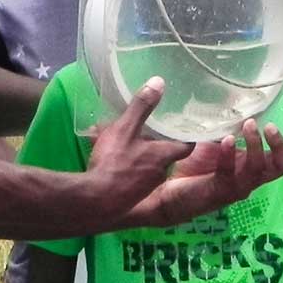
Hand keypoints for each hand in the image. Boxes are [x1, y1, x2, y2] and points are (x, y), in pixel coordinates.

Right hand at [85, 77, 193, 218]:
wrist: (95, 200)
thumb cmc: (115, 162)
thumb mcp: (126, 128)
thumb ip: (142, 107)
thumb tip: (159, 82)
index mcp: (164, 155)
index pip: (187, 145)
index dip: (187, 135)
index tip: (186, 126)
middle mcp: (160, 172)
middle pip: (166, 155)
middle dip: (160, 144)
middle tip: (153, 130)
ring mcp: (146, 187)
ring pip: (148, 165)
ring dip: (142, 155)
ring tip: (129, 142)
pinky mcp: (131, 196)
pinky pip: (133, 176)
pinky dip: (129, 167)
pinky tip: (114, 160)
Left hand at [124, 118, 282, 227]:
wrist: (162, 191)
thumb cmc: (190, 165)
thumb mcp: (212, 140)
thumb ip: (224, 125)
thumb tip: (229, 98)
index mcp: (252, 167)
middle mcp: (249, 179)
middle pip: (281, 167)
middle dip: (280, 145)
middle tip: (268, 126)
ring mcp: (236, 188)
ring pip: (259, 170)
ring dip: (256, 146)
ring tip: (250, 126)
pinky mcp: (218, 193)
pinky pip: (231, 175)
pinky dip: (230, 156)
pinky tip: (226, 140)